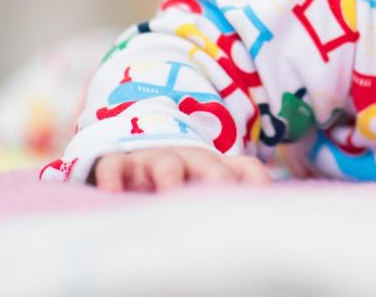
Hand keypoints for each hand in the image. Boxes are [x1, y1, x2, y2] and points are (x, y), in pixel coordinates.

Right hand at [89, 147, 271, 191]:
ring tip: (171, 190)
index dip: (257, 180)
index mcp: (215, 167)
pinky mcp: (119, 165)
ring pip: (165, 162)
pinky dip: (112, 177)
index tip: (263, 200)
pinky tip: (112, 194)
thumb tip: (262, 218)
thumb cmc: (177, 185)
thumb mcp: (203, 191)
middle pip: (207, 163)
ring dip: (170, 175)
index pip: (244, 168)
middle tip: (220, 196)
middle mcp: (188, 160)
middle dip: (216, 177)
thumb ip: (230, 198)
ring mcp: (153, 160)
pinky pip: (114, 165)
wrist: (132, 157)